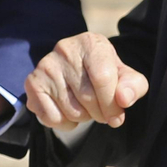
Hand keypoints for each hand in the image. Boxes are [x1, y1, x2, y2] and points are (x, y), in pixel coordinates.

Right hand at [25, 32, 147, 130]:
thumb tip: (123, 99)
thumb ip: (133, 87)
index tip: (116, 115)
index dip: (112, 104)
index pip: (103, 79)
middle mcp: (65, 49)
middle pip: (88, 97)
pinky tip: (67, 110)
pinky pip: (51, 118)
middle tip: (99, 109)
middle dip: (99, 113)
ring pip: (71, 111)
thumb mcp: (124, 77)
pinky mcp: (32, 83)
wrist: (75, 68)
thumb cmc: (103, 73)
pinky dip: (64, 123)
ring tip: (83, 105)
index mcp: (91, 43)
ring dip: (82, 118)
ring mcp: (45, 66)